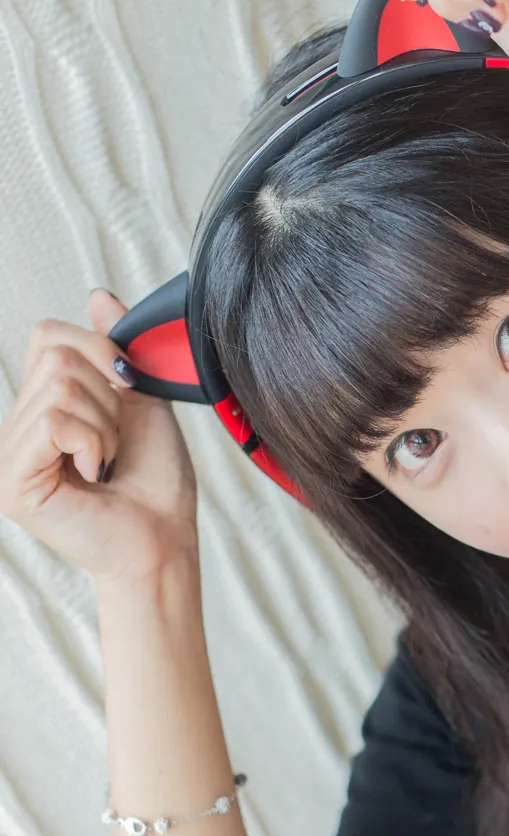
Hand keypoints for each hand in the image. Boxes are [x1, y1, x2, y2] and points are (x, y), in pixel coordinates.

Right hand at [0, 290, 198, 587]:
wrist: (165, 541)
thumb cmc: (157, 482)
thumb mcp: (142, 400)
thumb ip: (116, 349)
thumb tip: (96, 294)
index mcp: (41, 406)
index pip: (50, 335)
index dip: (99, 351)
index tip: (128, 390)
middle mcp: (16, 428)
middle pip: (56, 357)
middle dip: (107, 396)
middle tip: (116, 442)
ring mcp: (8, 454)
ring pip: (60, 387)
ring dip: (105, 425)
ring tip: (108, 461)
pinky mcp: (12, 481)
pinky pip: (54, 421)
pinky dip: (93, 441)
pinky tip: (97, 473)